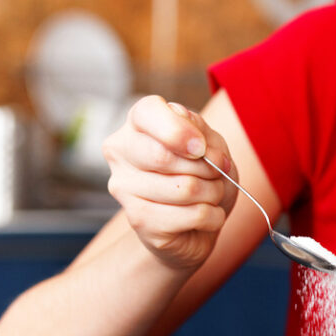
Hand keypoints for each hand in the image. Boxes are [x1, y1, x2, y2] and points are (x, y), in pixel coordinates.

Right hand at [102, 96, 237, 270]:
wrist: (196, 223)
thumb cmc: (201, 174)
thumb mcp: (210, 143)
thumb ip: (202, 133)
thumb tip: (196, 145)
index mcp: (137, 124)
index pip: (147, 112)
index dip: (180, 131)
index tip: (201, 147)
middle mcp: (121, 153)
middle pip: (164, 156)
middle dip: (206, 167)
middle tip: (214, 174)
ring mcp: (124, 188)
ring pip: (185, 189)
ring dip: (214, 193)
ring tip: (211, 195)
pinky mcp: (139, 221)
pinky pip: (193, 215)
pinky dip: (214, 216)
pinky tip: (206, 216)